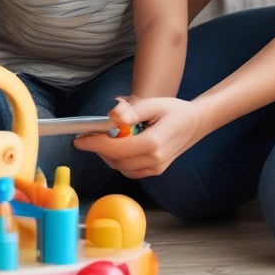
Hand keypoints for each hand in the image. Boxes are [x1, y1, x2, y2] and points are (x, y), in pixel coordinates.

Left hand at [72, 96, 207, 178]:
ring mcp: (156, 168)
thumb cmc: (174, 110)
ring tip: (102, 138)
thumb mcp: (153, 104)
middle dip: (99, 148)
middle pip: (116, 160)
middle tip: (88, 134)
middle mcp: (155, 160)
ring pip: (121, 168)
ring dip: (107, 155)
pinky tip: (116, 145)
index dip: (95, 144)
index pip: (116, 148)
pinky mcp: (155, 170)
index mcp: (153, 143)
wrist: (196, 122)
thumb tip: (112, 116)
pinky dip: (118, 160)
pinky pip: (130, 170)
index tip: (79, 139)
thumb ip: (131, 111)